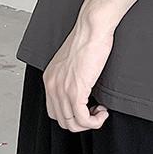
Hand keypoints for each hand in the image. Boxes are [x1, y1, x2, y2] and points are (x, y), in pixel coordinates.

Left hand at [43, 15, 113, 131]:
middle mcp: (52, 86)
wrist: (92, 29)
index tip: (87, 108)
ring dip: (90, 123)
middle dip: (81, 122)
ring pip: (73, 124)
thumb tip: (81, 89)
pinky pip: (83, 119)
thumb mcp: (72, 61)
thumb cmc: (87, 39)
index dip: (72, 115)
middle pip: (62, 121)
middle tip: (95, 112)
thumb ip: (70, 76)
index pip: (54, 111)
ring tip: (100, 112)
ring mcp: (62, 90)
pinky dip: (95, 121)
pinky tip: (102, 112)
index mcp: (50, 79)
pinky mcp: (76, 91)